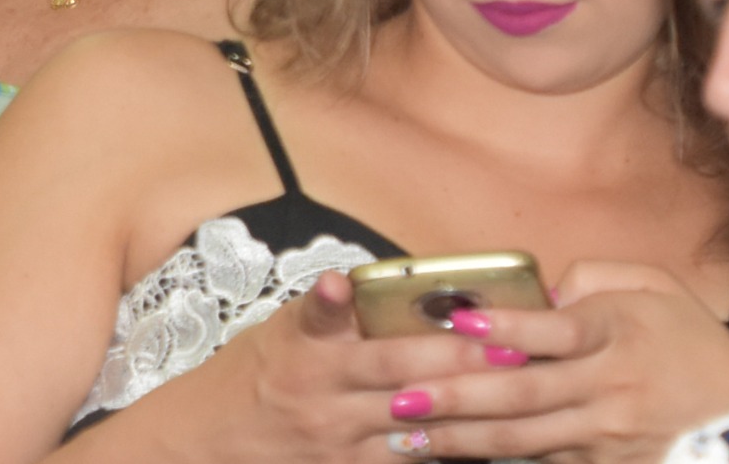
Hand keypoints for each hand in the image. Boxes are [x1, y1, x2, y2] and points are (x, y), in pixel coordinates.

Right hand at [208, 273, 510, 461]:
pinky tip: (483, 443)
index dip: (427, 331)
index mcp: (309, 355)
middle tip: (522, 351)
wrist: (206, 444)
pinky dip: (445, 454)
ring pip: (420, 432)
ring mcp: (339, 445)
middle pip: (410, 384)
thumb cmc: (248, 378)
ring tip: (521, 397)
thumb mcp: (275, 334)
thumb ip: (322, 315)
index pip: (377, 340)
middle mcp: (326, 400)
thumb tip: (350, 283)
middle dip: (469, 369)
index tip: (469, 316)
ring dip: (471, 415)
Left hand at [380, 264, 728, 463]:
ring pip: (525, 439)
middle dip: (456, 396)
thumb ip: (592, 277)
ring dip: (463, 439)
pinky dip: (501, 463)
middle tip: (399, 396)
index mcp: (617, 332)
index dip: (506, 325)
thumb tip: (538, 291)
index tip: (457, 318)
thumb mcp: (653, 284)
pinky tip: (455, 459)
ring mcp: (609, 435)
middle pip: (524, 393)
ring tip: (407, 436)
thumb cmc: (687, 335)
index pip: (553, 329)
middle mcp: (610, 387)